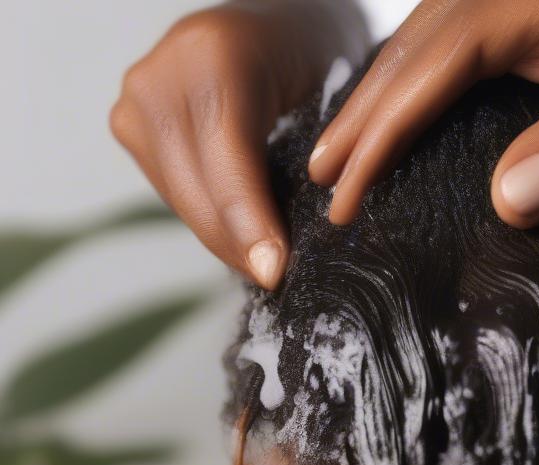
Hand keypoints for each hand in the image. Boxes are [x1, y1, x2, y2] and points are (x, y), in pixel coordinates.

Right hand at [109, 1, 358, 287]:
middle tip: (277, 281)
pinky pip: (174, 192)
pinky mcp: (130, 123)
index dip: (251, 226)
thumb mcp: (326, 99)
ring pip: (182, 200)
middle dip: (238, 246)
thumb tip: (293, 247)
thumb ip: (311, 162)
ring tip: (266, 265)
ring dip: (224, 240)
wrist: (270, 22)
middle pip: (197, 191)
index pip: (229, 165)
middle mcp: (161, 75)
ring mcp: (137, 98)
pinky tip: (243, 238)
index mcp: (215, 58)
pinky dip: (210, 220)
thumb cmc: (313, 59)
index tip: (274, 273)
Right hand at [308, 0, 538, 227]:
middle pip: (419, 48)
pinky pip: (480, 53)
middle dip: (366, 116)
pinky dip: (440, 92)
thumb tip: (507, 201)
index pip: (431, 68)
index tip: (339, 193)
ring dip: (393, 101)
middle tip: (316, 182)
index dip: (379, 134)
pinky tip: (427, 122)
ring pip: (442, 46)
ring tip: (349, 155)